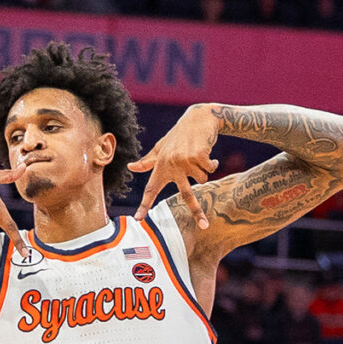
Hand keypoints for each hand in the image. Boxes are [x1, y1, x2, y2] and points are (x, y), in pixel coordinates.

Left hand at [127, 104, 222, 222]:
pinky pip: (210, 169)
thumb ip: (148, 161)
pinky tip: (207, 150)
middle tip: (204, 225)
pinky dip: (213, 162)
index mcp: (160, 165)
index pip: (151, 188)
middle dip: (197, 211)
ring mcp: (185, 160)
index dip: (144, 204)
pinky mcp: (199, 155)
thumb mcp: (162, 147)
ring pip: (202, 180)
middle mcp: (171, 165)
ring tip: (199, 156)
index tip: (139, 219)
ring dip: (204, 170)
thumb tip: (130, 167)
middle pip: (186, 194)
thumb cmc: (179, 135)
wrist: (199, 118)